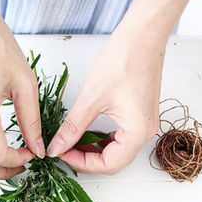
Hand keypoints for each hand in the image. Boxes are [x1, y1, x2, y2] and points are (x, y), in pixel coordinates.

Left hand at [47, 23, 165, 174]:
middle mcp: (145, 133)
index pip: (109, 165)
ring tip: (73, 141)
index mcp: (137, 132)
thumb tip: (57, 147)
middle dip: (87, 158)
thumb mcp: (91, 99)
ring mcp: (144, 124)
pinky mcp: (139, 115)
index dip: (83, 164)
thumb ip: (72, 128)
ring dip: (94, 150)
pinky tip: (87, 131)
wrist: (142, 35)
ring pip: (116, 151)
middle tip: (65, 149)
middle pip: (113, 162)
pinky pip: (119, 137)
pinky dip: (102, 139)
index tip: (62, 154)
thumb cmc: (123, 60)